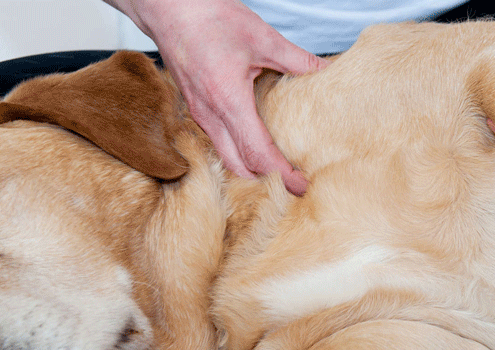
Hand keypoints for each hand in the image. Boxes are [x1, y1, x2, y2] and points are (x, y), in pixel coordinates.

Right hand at [106, 0, 328, 195]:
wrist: (167, 8)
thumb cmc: (208, 18)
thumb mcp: (262, 37)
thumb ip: (297, 59)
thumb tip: (327, 71)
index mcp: (229, 101)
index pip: (258, 154)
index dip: (282, 175)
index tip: (301, 186)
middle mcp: (210, 115)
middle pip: (240, 167)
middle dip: (268, 181)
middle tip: (296, 185)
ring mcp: (200, 115)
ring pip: (226, 157)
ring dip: (252, 170)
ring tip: (279, 171)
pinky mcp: (196, 109)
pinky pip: (218, 143)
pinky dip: (238, 154)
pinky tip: (256, 147)